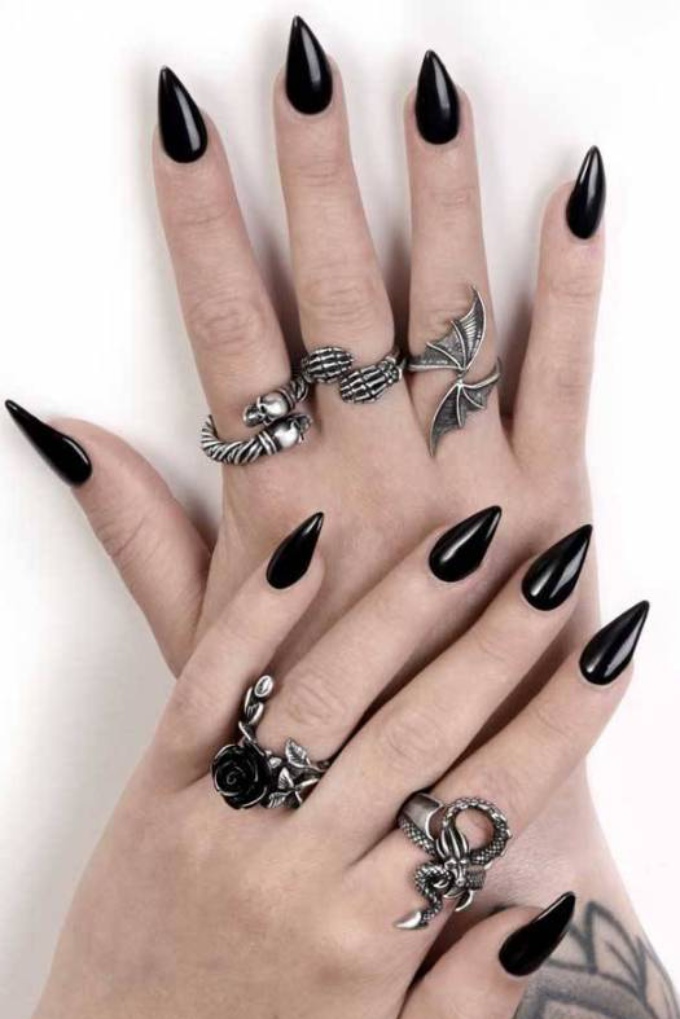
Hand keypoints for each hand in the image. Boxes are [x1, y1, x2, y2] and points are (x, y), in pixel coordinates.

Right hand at [7, 22, 603, 673]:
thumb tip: (58, 429)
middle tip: (308, 65)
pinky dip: (574, 281)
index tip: (184, 124)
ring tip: (431, 92)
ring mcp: (475, 477)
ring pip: (454, 307)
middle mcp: (378, 473)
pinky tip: (575, 195)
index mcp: (287, 503)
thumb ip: (139, 535)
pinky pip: (567, 371)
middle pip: (344, 292)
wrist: (451, 811)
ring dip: (443, 193)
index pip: (229, 329)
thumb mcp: (209, 647)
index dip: (202, 221)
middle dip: (321, 171)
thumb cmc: (326, 731)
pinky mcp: (559, 498)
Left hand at [33, 516, 638, 1018]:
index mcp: (369, 935)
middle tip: (553, 563)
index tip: (609, 646)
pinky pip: (207, 688)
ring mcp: (222, 816)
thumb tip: (540, 910)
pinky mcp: (154, 788)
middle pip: (420, 730)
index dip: (560, 717)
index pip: (489, 799)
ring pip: (327, 693)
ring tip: (464, 537)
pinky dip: (256, 615)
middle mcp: (300, 865)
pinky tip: (309, 549)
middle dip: (498, 641)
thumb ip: (466, 998)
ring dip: (401, 609)